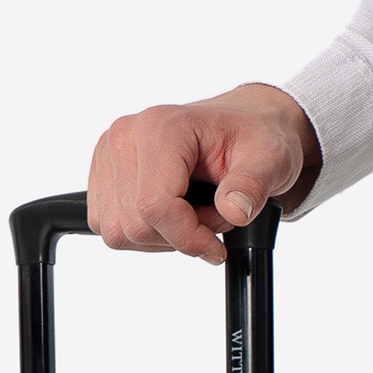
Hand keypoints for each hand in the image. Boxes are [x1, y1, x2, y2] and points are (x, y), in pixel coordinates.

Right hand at [87, 84, 320, 266]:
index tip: (216, 246)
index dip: (187, 238)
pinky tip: (173, 213)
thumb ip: (252, 186)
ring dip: (162, 237)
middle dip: (178, 236)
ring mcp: (109, 156)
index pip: (155, 205)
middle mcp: (125, 136)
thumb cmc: (253, 138)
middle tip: (212, 216)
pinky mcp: (103, 176)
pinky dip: (145, 233)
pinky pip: (111, 228)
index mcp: (162, 127)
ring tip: (195, 212)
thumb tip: (234, 210)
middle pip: (134, 225)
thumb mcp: (269, 159)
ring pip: (119, 232)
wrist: (243, 126)